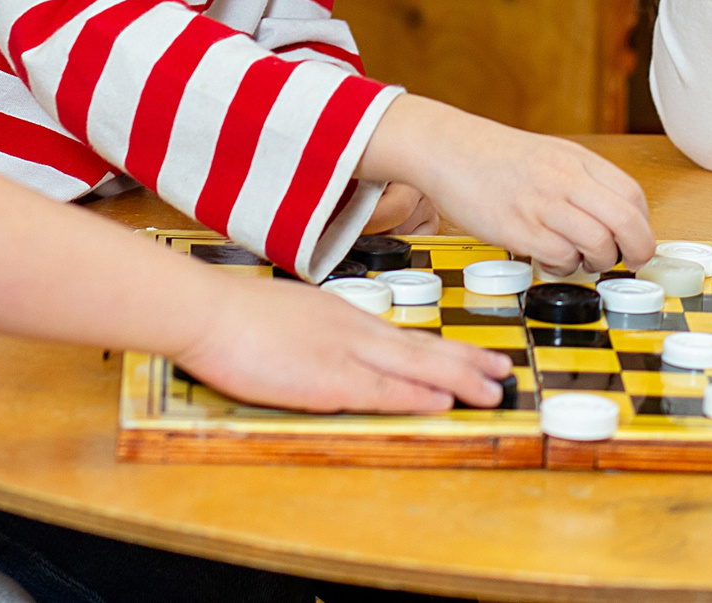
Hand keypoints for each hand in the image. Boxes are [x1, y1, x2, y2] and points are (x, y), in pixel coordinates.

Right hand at [174, 273, 511, 413]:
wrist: (208, 309)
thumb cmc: (236, 312)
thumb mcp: (290, 314)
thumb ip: (315, 331)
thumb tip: (327, 345)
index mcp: (343, 316)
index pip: (405, 336)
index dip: (443, 350)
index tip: (472, 357)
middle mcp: (354, 330)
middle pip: (423, 349)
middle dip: (467, 363)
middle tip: (503, 373)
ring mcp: (344, 353)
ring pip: (416, 367)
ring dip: (458, 380)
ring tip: (493, 389)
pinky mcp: (328, 378)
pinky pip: (383, 390)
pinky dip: (416, 396)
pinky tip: (442, 403)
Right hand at [361, 96, 654, 272]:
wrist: (449, 148)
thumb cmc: (497, 157)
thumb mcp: (552, 156)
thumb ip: (584, 182)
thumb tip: (617, 219)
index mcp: (578, 160)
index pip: (633, 196)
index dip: (643, 226)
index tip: (637, 241)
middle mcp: (565, 179)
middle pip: (626, 222)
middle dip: (638, 250)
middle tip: (629, 262)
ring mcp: (542, 204)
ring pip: (598, 243)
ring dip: (599, 262)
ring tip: (584, 260)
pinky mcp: (518, 228)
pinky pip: (560, 257)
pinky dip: (564, 267)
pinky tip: (551, 260)